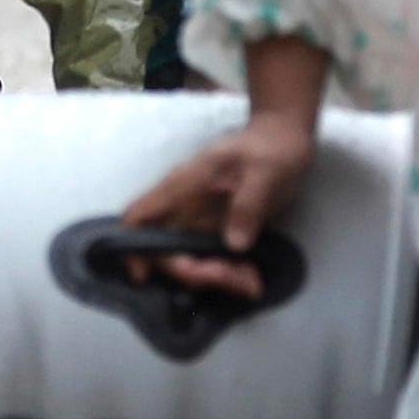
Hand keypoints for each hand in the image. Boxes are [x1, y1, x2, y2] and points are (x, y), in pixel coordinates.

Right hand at [117, 35, 329, 290]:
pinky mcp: (218, 229)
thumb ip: (249, 204)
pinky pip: (212, 258)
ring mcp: (200, 219)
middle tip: (237, 278)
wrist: (285, 137)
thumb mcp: (266, 170)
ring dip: (216, 278)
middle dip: (195, 272)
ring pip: (191, 259)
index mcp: (183, 186)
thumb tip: (235, 244)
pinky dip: (229, 272)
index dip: (133, 247)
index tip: (146, 275)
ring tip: (252, 282)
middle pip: (166, 250)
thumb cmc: (271, 147)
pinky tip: (253, 276)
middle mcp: (184, 206)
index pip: (140, 216)